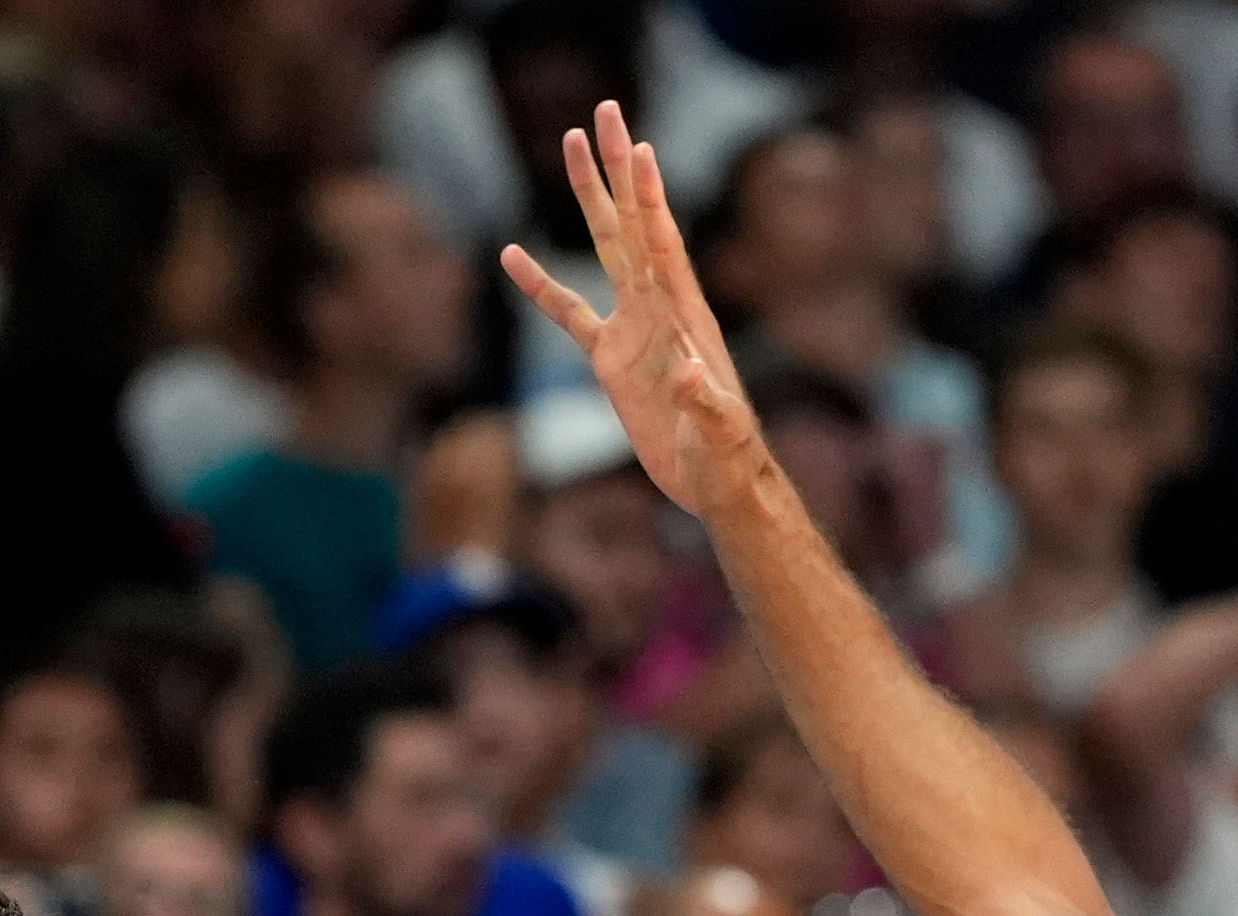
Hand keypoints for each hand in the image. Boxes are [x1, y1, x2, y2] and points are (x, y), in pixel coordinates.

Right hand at [499, 105, 758, 526]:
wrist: (715, 481)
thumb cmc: (724, 459)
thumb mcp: (719, 434)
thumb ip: (705, 404)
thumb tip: (687, 374)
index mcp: (683, 318)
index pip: (662, 247)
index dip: (650, 200)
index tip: (639, 148)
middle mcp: (659, 308)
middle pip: (632, 225)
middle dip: (617, 170)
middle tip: (604, 112)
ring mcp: (634, 328)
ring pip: (606, 249)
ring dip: (588, 197)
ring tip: (569, 143)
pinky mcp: (612, 358)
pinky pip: (568, 314)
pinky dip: (541, 286)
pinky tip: (513, 256)